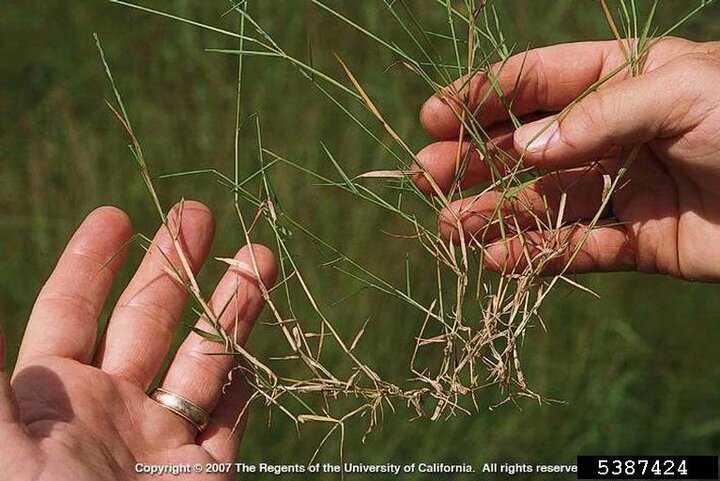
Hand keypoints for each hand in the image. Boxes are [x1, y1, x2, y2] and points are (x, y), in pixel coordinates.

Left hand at [0, 202, 275, 479]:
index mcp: (51, 396)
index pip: (72, 310)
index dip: (92, 262)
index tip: (117, 215)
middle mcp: (109, 408)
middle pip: (149, 318)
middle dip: (175, 263)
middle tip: (200, 212)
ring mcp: (161, 438)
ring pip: (204, 355)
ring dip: (233, 305)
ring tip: (261, 255)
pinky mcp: (205, 471)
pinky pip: (231, 416)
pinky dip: (247, 380)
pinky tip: (262, 343)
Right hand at [416, 37, 719, 281]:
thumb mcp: (678, 91)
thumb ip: (594, 117)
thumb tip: (521, 149)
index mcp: (620, 79)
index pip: (536, 83)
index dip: (481, 97)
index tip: (432, 116)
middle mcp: (611, 133)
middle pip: (525, 146)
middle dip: (473, 160)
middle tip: (424, 175)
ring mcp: (621, 188)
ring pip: (541, 202)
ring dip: (492, 214)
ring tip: (448, 227)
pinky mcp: (636, 241)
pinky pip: (576, 249)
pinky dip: (536, 257)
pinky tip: (497, 261)